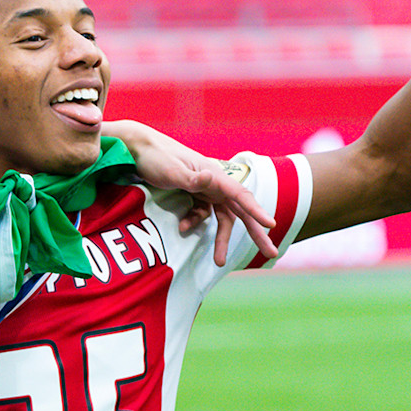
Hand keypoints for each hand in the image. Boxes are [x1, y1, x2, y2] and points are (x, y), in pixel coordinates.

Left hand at [104, 120, 278, 266]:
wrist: (138, 148)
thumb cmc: (156, 157)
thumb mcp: (172, 171)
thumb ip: (191, 179)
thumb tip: (209, 178)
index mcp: (213, 175)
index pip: (240, 195)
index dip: (256, 211)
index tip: (270, 225)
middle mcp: (214, 182)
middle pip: (240, 210)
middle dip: (255, 233)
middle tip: (272, 253)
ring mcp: (205, 189)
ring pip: (221, 217)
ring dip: (221, 239)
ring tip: (220, 262)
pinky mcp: (194, 194)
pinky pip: (202, 214)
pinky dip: (195, 223)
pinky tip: (183, 229)